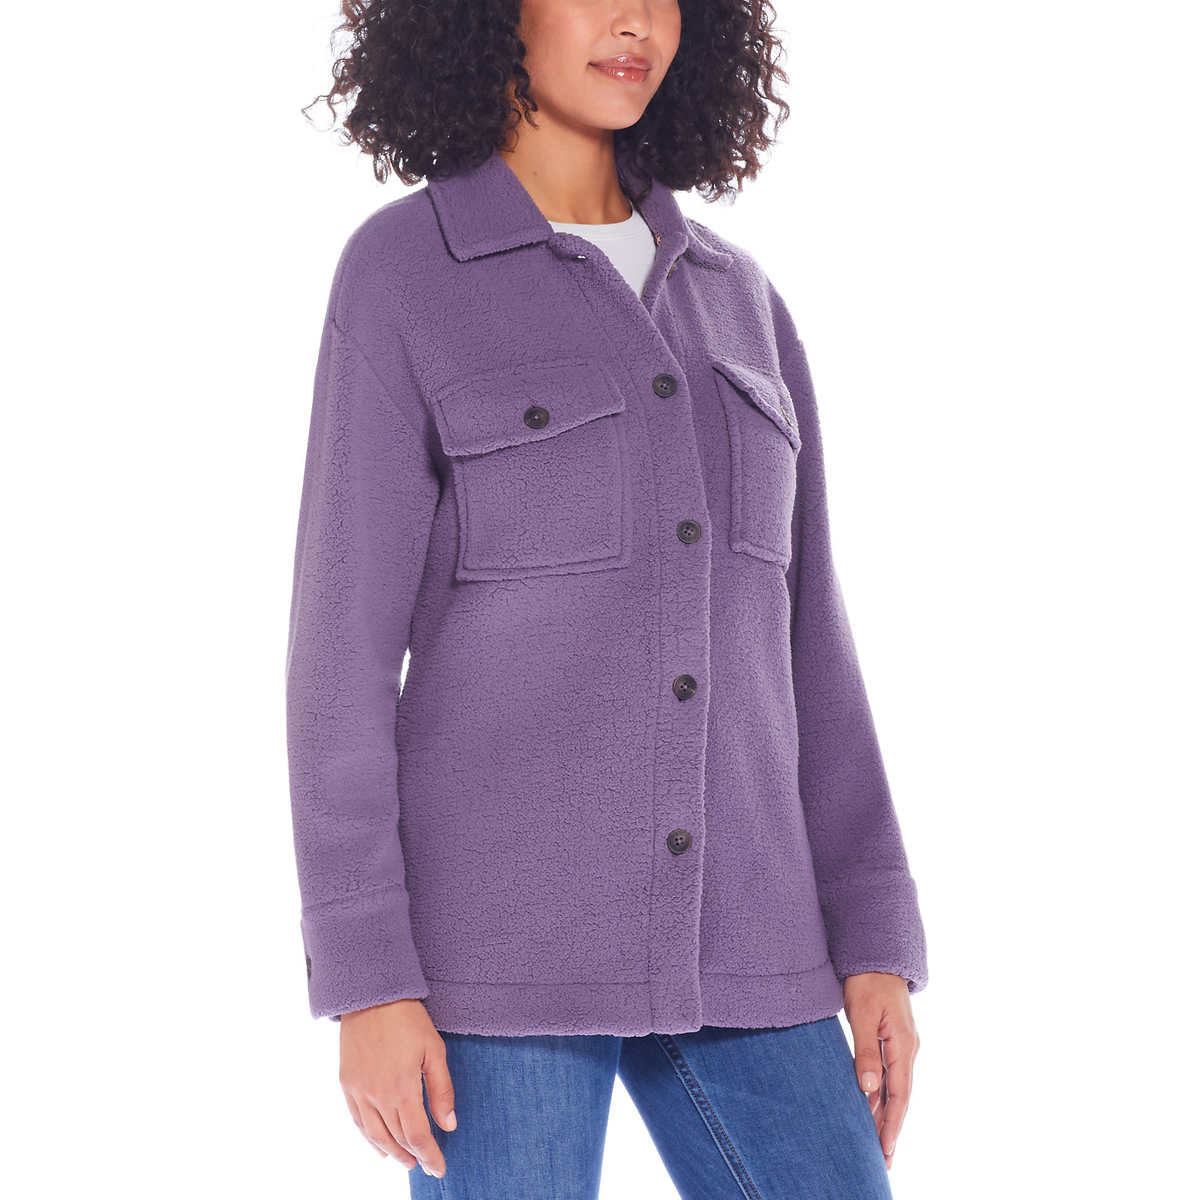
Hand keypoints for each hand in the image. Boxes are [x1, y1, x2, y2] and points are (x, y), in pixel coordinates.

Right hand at [338, 998, 456, 1176]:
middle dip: (413, 1156)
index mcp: (402, 1088)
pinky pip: (358, 1121)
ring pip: (375, 1135)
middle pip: (396, 1138)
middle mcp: (377, 1095)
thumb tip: (449, 1125)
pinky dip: (369, 1138)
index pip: (417, 1135)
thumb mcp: (434, 1050)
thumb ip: (442, 1090)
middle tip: (426, 1164)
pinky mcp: (346, 1083)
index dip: (429, 1156)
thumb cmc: (408, 1019)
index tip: (439, 1169)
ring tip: (406, 1161)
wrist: (372, 995)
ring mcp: (359, 1091)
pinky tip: (379, 1146)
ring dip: (392, 1152)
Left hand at [843, 971, 918, 1170]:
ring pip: (896, 1088)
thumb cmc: (867, 982)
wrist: (877, 956)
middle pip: (901, 1096)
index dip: (892, 1123)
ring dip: (886, 1114)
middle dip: (892, 1128)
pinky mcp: (894, 1040)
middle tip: (884, 1160)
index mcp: (903, 1044)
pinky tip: (874, 1108)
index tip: (886, 1149)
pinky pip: (892, 1075)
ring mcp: (903, 1045)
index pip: (899, 1094)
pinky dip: (883, 1095)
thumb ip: (865, 1051)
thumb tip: (868, 1090)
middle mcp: (908, 1048)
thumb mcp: (861, 1014)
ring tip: (877, 1143)